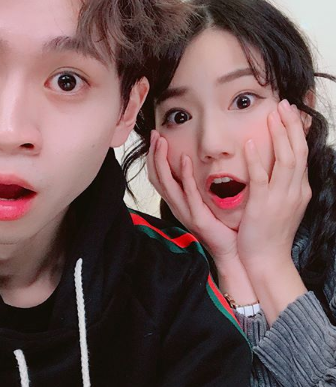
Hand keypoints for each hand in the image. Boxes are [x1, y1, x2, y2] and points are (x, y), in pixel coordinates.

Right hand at [147, 130, 238, 262]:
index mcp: (179, 202)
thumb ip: (202, 186)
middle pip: (156, 178)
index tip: (156, 137)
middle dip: (153, 155)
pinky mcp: (198, 218)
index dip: (154, 157)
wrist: (233, 252)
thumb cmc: (223, 228)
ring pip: (166, 184)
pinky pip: (188, 194)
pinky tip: (185, 159)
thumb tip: (203, 164)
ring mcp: (186, 212)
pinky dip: (184, 176)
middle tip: (154, 135)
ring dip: (162, 161)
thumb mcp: (207, 202)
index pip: (158, 177)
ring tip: (161, 142)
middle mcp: (178, 207)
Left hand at [237, 100, 310, 271]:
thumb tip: (281, 165)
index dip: (299, 131)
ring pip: (285, 160)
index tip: (293, 112)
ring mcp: (281, 198)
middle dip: (292, 125)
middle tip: (284, 104)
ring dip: (280, 135)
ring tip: (273, 114)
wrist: (268, 260)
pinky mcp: (263, 206)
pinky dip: (257, 159)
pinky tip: (252, 143)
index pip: (302, 153)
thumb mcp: (286, 205)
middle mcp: (295, 190)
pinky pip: (261, 178)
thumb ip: (285, 184)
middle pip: (297, 151)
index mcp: (300, 189)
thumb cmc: (272, 233)